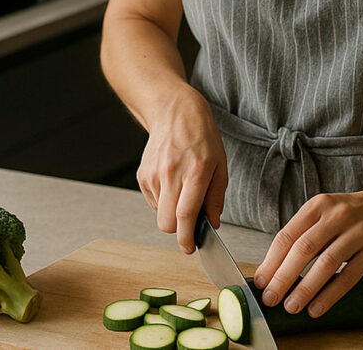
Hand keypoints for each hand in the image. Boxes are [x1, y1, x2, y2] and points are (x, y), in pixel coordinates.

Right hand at [137, 85, 227, 254]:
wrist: (174, 113)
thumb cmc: (202, 138)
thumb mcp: (220, 165)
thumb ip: (215, 197)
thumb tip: (212, 223)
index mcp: (195, 172)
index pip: (185, 214)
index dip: (187, 238)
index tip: (189, 249)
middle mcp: (171, 173)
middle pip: (166, 222)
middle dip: (178, 231)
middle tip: (189, 225)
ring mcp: (153, 174)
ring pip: (158, 213)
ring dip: (171, 211)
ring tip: (182, 190)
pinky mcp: (142, 174)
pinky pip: (152, 201)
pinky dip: (162, 200)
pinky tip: (171, 182)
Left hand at [253, 184, 362, 317]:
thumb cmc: (352, 212)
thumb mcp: (325, 212)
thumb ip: (305, 233)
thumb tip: (276, 267)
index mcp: (316, 206)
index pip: (287, 236)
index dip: (271, 261)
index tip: (261, 281)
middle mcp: (335, 217)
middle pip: (303, 250)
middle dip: (283, 277)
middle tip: (270, 298)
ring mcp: (357, 233)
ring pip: (325, 264)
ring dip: (305, 289)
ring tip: (291, 306)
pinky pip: (349, 276)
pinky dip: (331, 295)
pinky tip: (317, 308)